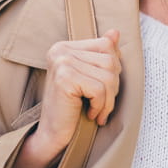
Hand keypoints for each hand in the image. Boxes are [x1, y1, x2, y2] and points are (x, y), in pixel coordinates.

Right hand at [31, 28, 120, 158]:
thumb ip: (102, 54)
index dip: (113, 70)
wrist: (53, 135)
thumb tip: (115, 32)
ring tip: (97, 111)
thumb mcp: (90, 77)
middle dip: (112, 86)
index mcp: (65, 46)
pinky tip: (91, 114)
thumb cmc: (73, 107)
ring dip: (108, 100)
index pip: (106, 45)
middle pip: (110, 61)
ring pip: (107, 76)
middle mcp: (61, 50)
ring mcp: (61, 62)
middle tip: (101, 103)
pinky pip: (99, 89)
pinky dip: (101, 106)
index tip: (104, 89)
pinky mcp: (64, 78)